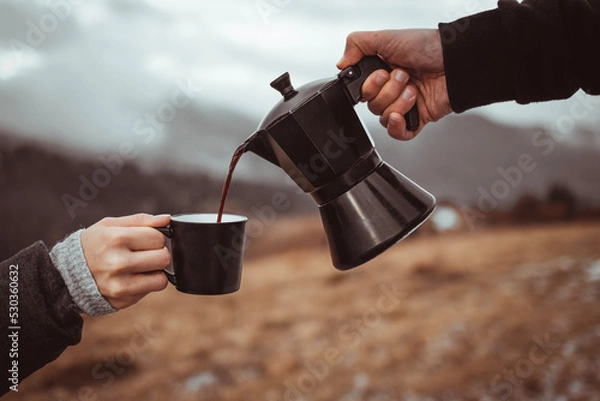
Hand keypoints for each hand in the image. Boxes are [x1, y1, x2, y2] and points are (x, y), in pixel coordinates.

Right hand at [80, 213, 170, 309]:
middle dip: (158, 254)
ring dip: (155, 271)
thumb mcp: (109, 225)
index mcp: (115, 239)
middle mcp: (117, 263)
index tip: (145, 239)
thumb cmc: (93, 246)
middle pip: (164, 257)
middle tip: (144, 254)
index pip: (158, 237)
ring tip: (140, 266)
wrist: (66, 276)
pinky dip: (148, 283)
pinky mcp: (123, 299)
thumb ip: (140, 220)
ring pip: (161, 278)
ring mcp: (120, 284)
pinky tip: (133, 278)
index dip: (155, 237)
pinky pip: (151, 290)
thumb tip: (166, 219)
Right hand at [337, 29, 452, 139]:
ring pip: (384, 118)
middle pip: (372, 105)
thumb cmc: (428, 47)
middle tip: (404, 76)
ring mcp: (403, 104)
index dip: (369, 86)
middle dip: (387, 91)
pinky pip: (398, 134)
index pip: (361, 90)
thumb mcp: (386, 37)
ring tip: (413, 90)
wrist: (456, 62)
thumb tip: (341, 63)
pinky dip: (397, 127)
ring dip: (398, 103)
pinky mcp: (416, 118)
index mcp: (381, 71)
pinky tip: (401, 115)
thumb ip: (357, 44)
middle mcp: (391, 89)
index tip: (381, 73)